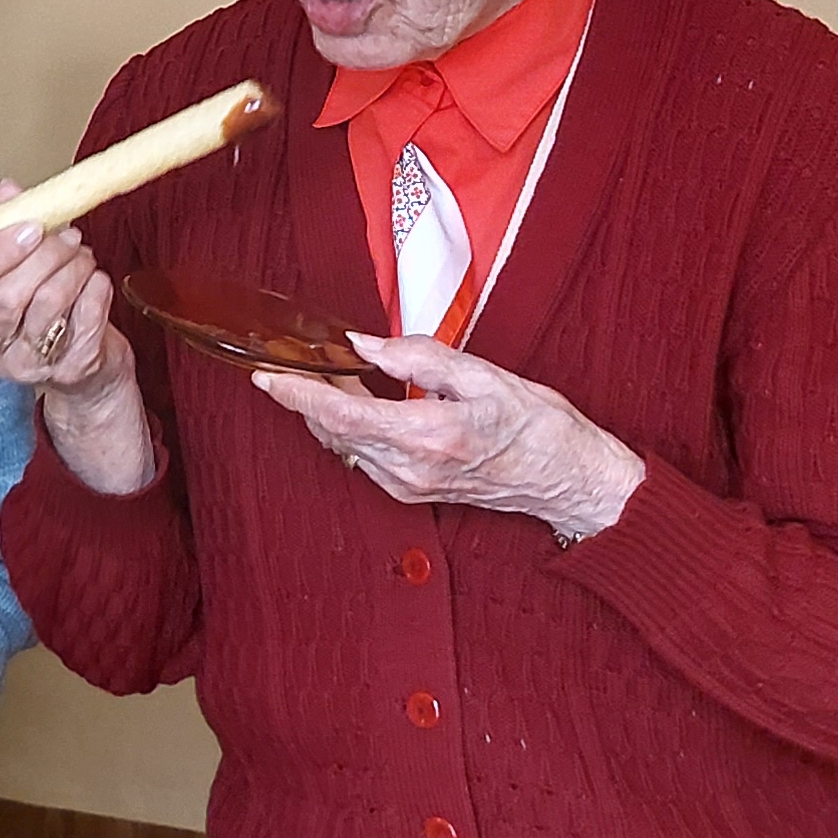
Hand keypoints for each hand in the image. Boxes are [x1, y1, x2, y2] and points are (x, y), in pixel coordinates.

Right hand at [0, 200, 152, 494]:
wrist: (80, 362)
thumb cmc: (39, 307)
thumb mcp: (15, 270)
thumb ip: (6, 230)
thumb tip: (10, 190)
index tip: (29, 227)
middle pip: (8, 298)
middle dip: (43, 257)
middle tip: (68, 237)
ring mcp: (27, 366)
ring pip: (48, 307)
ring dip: (72, 269)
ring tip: (83, 255)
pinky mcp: (69, 371)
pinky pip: (85, 321)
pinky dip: (96, 290)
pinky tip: (97, 279)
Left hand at [253, 332, 644, 535]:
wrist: (570, 480)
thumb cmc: (540, 428)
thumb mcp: (486, 377)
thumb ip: (420, 358)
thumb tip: (367, 346)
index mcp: (426, 436)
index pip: (341, 415)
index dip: (298, 394)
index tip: (267, 375)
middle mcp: (409, 469)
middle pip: (334, 431)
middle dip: (306, 396)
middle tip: (288, 362)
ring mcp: (408, 486)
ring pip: (345, 445)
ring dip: (327, 412)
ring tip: (321, 375)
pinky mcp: (412, 491)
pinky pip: (364, 457)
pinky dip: (351, 428)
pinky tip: (357, 403)